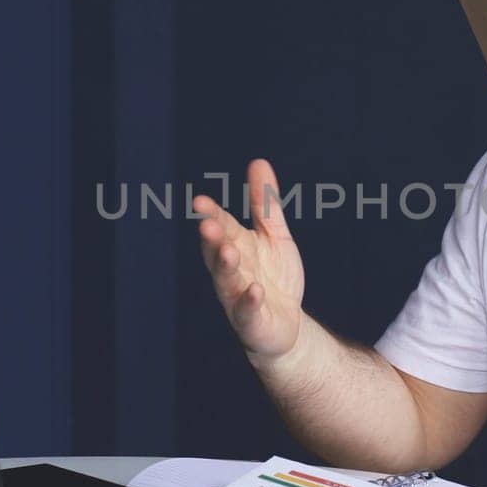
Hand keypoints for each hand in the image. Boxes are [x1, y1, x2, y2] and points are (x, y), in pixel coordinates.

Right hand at [193, 159, 305, 367]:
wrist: (286, 326)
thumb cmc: (274, 276)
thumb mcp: (274, 235)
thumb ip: (264, 203)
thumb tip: (258, 161)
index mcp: (236, 247)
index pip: (222, 227)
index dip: (211, 215)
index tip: (200, 201)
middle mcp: (231, 271)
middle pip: (217, 253)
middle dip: (212, 239)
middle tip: (208, 225)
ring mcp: (238, 297)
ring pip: (227, 281)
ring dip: (226, 267)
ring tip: (229, 252)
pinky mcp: (252, 321)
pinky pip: (248, 311)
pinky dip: (250, 301)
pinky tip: (256, 290)